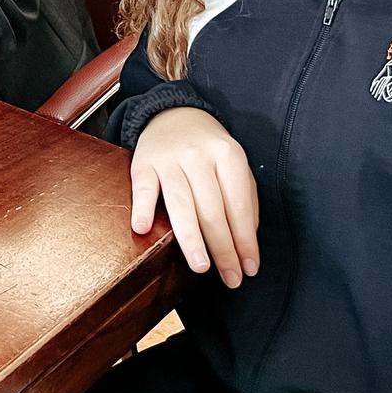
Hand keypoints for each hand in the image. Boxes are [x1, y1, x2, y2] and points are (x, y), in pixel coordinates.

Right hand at [130, 106, 259, 286]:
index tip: (249, 268)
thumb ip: (245, 198)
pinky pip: (143, 188)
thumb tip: (247, 241)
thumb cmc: (209, 148)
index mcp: (228, 155)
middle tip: (231, 278)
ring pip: (181, 204)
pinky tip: (143, 229)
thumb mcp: (234, 164)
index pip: (239, 206)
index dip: (245, 241)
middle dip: (224, 249)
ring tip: (201, 266)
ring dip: (192, 239)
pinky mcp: (143, 162)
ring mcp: (169, 159)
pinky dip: (142, 208)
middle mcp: (199, 156)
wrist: (174, 114)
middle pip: (212, 210)